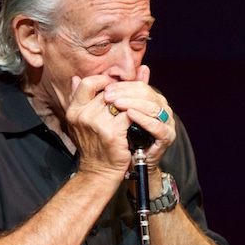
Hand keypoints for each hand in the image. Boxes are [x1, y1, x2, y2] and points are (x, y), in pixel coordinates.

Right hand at [62, 74, 134, 180]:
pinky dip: (137, 113)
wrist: (99, 172)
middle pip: (107, 92)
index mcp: (73, 111)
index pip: (87, 83)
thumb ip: (79, 98)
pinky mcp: (112, 132)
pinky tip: (141, 115)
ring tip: (139, 101)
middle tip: (133, 91)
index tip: (113, 84)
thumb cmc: (93, 146)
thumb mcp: (80, 121)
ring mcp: (97, 124)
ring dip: (132, 101)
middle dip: (122, 91)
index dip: (102, 80)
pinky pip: (128, 114)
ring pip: (120, 101)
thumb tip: (77, 77)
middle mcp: (82, 116)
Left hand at [100, 65, 175, 184]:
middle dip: (125, 92)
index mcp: (151, 99)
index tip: (106, 87)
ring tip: (116, 103)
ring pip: (152, 106)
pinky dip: (142, 119)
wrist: (129, 166)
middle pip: (146, 92)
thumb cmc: (119, 141)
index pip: (139, 85)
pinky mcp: (167, 136)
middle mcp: (162, 107)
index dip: (122, 85)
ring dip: (132, 103)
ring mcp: (167, 122)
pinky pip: (156, 125)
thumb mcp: (110, 117)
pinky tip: (129, 115)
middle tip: (108, 94)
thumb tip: (77, 78)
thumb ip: (92, 98)